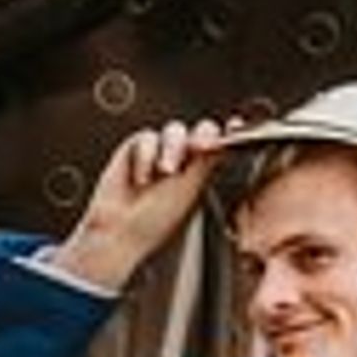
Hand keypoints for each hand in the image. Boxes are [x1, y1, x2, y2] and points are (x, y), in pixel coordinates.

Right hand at [58, 115, 244, 291]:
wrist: (121, 230)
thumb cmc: (156, 220)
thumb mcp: (190, 190)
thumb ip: (206, 162)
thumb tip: (226, 139)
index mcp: (204, 170)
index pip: (222, 144)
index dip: (231, 132)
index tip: (236, 126)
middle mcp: (185, 157)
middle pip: (201, 130)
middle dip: (202, 135)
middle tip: (199, 147)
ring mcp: (162, 150)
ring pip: (175, 130)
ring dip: (172, 147)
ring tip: (165, 171)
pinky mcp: (138, 147)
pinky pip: (147, 138)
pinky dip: (145, 156)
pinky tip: (141, 179)